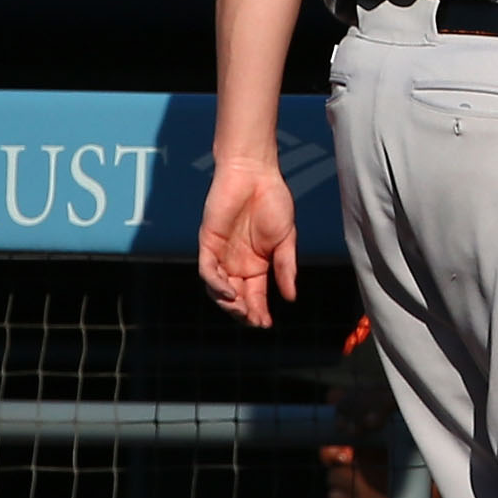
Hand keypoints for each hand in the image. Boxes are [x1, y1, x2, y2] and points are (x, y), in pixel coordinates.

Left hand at [197, 158, 297, 325]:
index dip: (259, 311)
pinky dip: (216, 284)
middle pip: (236, 297)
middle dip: (244, 312)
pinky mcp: (208, 243)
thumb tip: (290, 298)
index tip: (266, 324)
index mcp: (256, 264)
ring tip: (242, 310)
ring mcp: (221, 254)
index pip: (255, 295)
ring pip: (218, 289)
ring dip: (229, 303)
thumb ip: (286, 268)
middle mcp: (236, 263)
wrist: (255, 174)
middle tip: (254, 321)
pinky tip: (230, 292)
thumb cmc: (273, 201)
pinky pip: (207, 270)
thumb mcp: (286, 240)